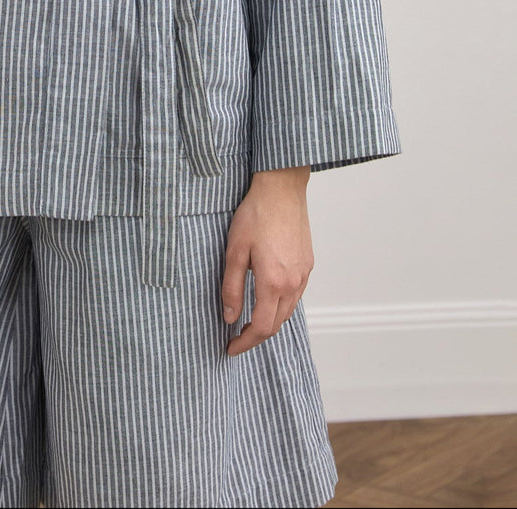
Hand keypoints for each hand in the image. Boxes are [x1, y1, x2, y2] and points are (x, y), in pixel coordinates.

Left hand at [222, 166, 312, 355]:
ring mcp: (304, 274)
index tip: (230, 348)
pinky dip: (280, 305)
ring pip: (288, 311)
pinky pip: (295, 295)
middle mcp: (293, 283)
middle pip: (276, 324)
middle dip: (256, 336)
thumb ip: (231, 287)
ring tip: (249, 322)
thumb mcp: (234, 251)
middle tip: (236, 339)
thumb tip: (229, 316)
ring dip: (269, 321)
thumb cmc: (255, 215)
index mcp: (273, 282)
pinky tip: (267, 299)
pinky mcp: (308, 264)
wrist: (281, 189)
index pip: (261, 327)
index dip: (245, 342)